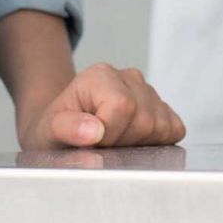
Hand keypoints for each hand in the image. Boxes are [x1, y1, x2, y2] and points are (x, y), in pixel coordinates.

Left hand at [17, 62, 184, 149]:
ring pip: (161, 125)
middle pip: (145, 118)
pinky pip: (174, 129)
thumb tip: (95, 131)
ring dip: (140, 144)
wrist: (63, 127)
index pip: (123, 107)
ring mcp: (147, 90)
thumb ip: (68, 128)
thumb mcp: (48, 131)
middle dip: (124, 142)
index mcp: (100, 76)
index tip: (93, 142)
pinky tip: (134, 142)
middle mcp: (128, 77)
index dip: (110, 134)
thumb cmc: (56, 129)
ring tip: (116, 142)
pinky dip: (158, 141)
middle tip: (103, 145)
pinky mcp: (161, 106)